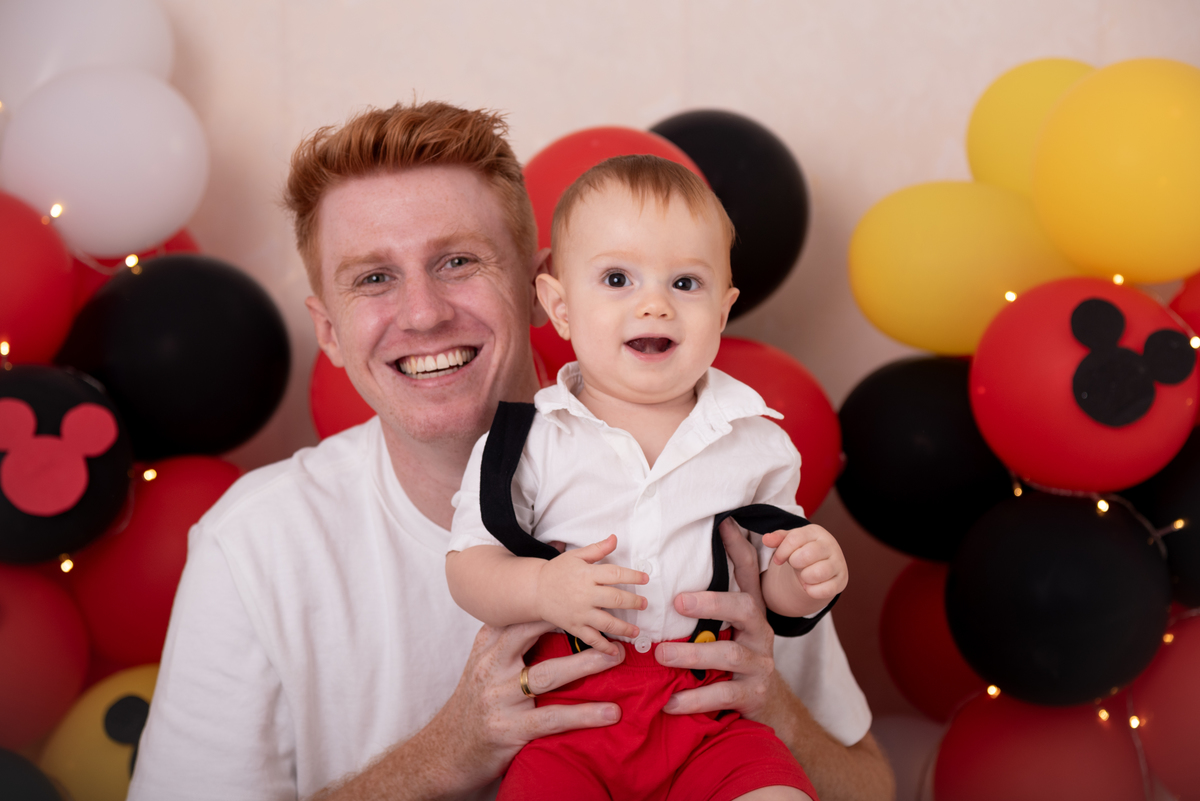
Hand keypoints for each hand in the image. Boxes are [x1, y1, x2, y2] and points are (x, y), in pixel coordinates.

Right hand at [428, 621, 625, 789]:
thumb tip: (548, 618)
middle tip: (609, 624)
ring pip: (547, 675)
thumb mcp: (481, 666)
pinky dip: (584, 714)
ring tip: (615, 657)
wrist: (445, 752)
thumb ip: (507, 643)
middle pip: (533, 636)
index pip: (520, 617)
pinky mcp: (510, 730)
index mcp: (486, 647)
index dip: (551, 604)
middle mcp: (490, 667)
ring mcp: (499, 698)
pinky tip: (609, 712)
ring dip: (585, 664)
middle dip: (572, 626)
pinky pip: (553, 717)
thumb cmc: (473, 704)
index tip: (582, 596)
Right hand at [535, 534, 647, 656]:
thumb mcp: (576, 556)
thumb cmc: (557, 571)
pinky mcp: (574, 626)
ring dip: (624, 628)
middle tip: (644, 604)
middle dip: (633, 603)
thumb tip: (615, 538)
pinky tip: (616, 651)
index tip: (645, 579)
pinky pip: (592, 639)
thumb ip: (597, 549)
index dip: (633, 576)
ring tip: (636, 631)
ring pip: (607, 622)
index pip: (615, 574)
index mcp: (587, 575)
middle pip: (615, 599)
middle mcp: (585, 594)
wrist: (534, 590)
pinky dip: (604, 647)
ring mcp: (580, 613)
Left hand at [654, 518, 777, 720]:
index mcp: (751, 612)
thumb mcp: (726, 631)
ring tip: (662, 656)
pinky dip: (695, 698)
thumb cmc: (733, 662)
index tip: (726, 523)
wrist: (767, 706)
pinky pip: (723, 692)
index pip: (749, 573)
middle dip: (712, 602)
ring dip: (692, 653)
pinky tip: (671, 702)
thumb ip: (705, 610)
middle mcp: (759, 631)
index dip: (739, 547)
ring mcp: (759, 662)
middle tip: (678, 602)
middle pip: (744, 607)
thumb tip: (667, 582)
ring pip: (729, 653)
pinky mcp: (753, 692)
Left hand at [763, 523, 847, 600]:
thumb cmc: (802, 550)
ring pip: (818, 573)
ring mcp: (838, 563)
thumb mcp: (790, 542)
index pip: (794, 539)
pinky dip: (812, 591)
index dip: (782, 552)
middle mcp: (830, 545)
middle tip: (795, 565)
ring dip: (804, 577)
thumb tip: (766, 539)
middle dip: (795, 563)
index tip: (777, 560)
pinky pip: (825, 590)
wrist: (820, 565)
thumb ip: (778, 539)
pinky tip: (809, 586)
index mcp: (815, 532)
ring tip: (804, 575)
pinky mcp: (841, 581)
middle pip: (806, 555)